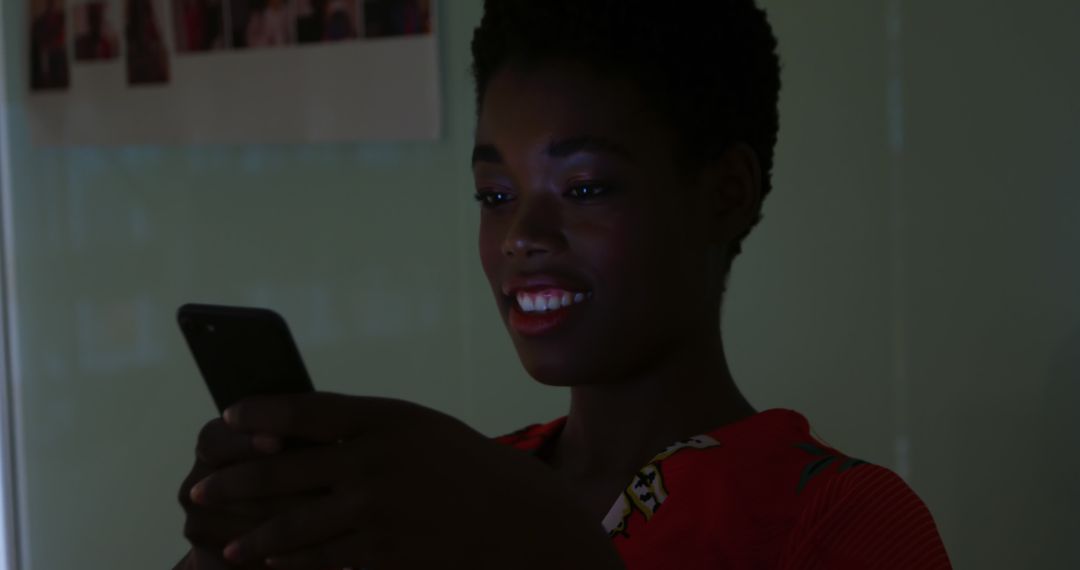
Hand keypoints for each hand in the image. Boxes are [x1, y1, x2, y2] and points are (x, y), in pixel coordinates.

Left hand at [189, 393, 623, 569]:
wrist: (519, 520)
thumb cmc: (465, 468)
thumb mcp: (419, 430)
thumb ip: (363, 429)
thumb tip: (293, 434)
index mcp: (386, 418)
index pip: (305, 408)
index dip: (259, 411)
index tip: (226, 416)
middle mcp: (376, 459)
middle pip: (283, 468)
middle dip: (232, 482)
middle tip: (197, 491)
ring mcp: (380, 509)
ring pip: (294, 525)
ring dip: (253, 536)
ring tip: (226, 543)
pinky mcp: (386, 553)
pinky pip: (324, 560)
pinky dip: (292, 563)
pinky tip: (272, 563)